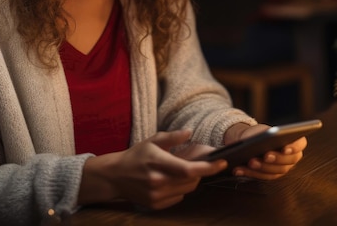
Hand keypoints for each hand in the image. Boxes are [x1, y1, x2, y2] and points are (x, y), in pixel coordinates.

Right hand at [79, 130, 226, 209]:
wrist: (115, 176)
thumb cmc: (136, 155)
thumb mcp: (153, 141)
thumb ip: (172, 137)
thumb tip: (190, 132)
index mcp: (158, 163)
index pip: (188, 169)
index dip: (208, 167)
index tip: (222, 162)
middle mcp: (158, 182)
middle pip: (191, 180)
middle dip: (200, 171)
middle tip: (200, 160)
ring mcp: (156, 196)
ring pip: (187, 189)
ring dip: (191, 179)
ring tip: (183, 168)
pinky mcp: (155, 205)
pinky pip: (178, 197)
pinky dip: (181, 188)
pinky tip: (172, 179)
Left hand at [227, 123, 306, 180]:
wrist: (250, 141)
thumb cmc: (260, 133)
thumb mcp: (262, 130)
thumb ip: (266, 134)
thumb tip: (262, 138)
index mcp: (295, 143)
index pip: (300, 145)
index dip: (294, 147)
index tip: (284, 148)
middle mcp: (291, 159)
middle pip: (287, 161)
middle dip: (275, 159)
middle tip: (265, 155)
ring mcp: (281, 169)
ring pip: (274, 171)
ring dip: (261, 167)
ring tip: (250, 161)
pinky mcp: (269, 176)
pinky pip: (260, 176)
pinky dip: (249, 173)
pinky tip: (238, 169)